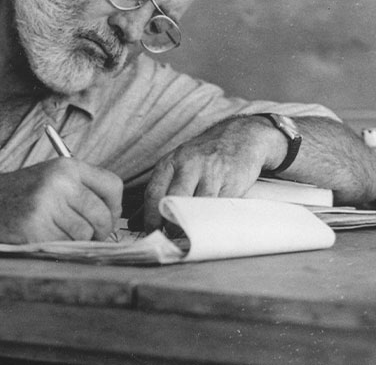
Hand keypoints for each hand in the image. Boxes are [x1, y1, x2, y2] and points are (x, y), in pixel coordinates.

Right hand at [0, 158, 122, 242]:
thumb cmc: (19, 195)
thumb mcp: (51, 178)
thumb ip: (82, 190)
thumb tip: (114, 217)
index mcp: (67, 166)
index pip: (113, 185)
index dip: (114, 207)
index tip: (106, 216)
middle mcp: (60, 182)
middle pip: (103, 215)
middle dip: (100, 231)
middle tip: (89, 236)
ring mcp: (47, 205)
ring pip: (85, 234)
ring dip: (77, 241)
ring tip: (59, 234)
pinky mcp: (35, 228)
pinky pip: (64, 246)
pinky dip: (59, 247)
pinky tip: (44, 238)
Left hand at [143, 116, 285, 231]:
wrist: (241, 136)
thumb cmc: (203, 156)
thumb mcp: (177, 166)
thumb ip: (158, 193)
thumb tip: (134, 222)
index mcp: (171, 162)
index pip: (153, 193)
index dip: (150, 218)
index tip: (152, 234)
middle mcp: (189, 164)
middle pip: (174, 199)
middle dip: (171, 224)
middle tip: (171, 239)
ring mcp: (212, 172)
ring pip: (198, 205)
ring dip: (193, 225)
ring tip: (189, 236)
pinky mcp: (233, 181)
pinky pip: (220, 207)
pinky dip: (213, 220)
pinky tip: (209, 227)